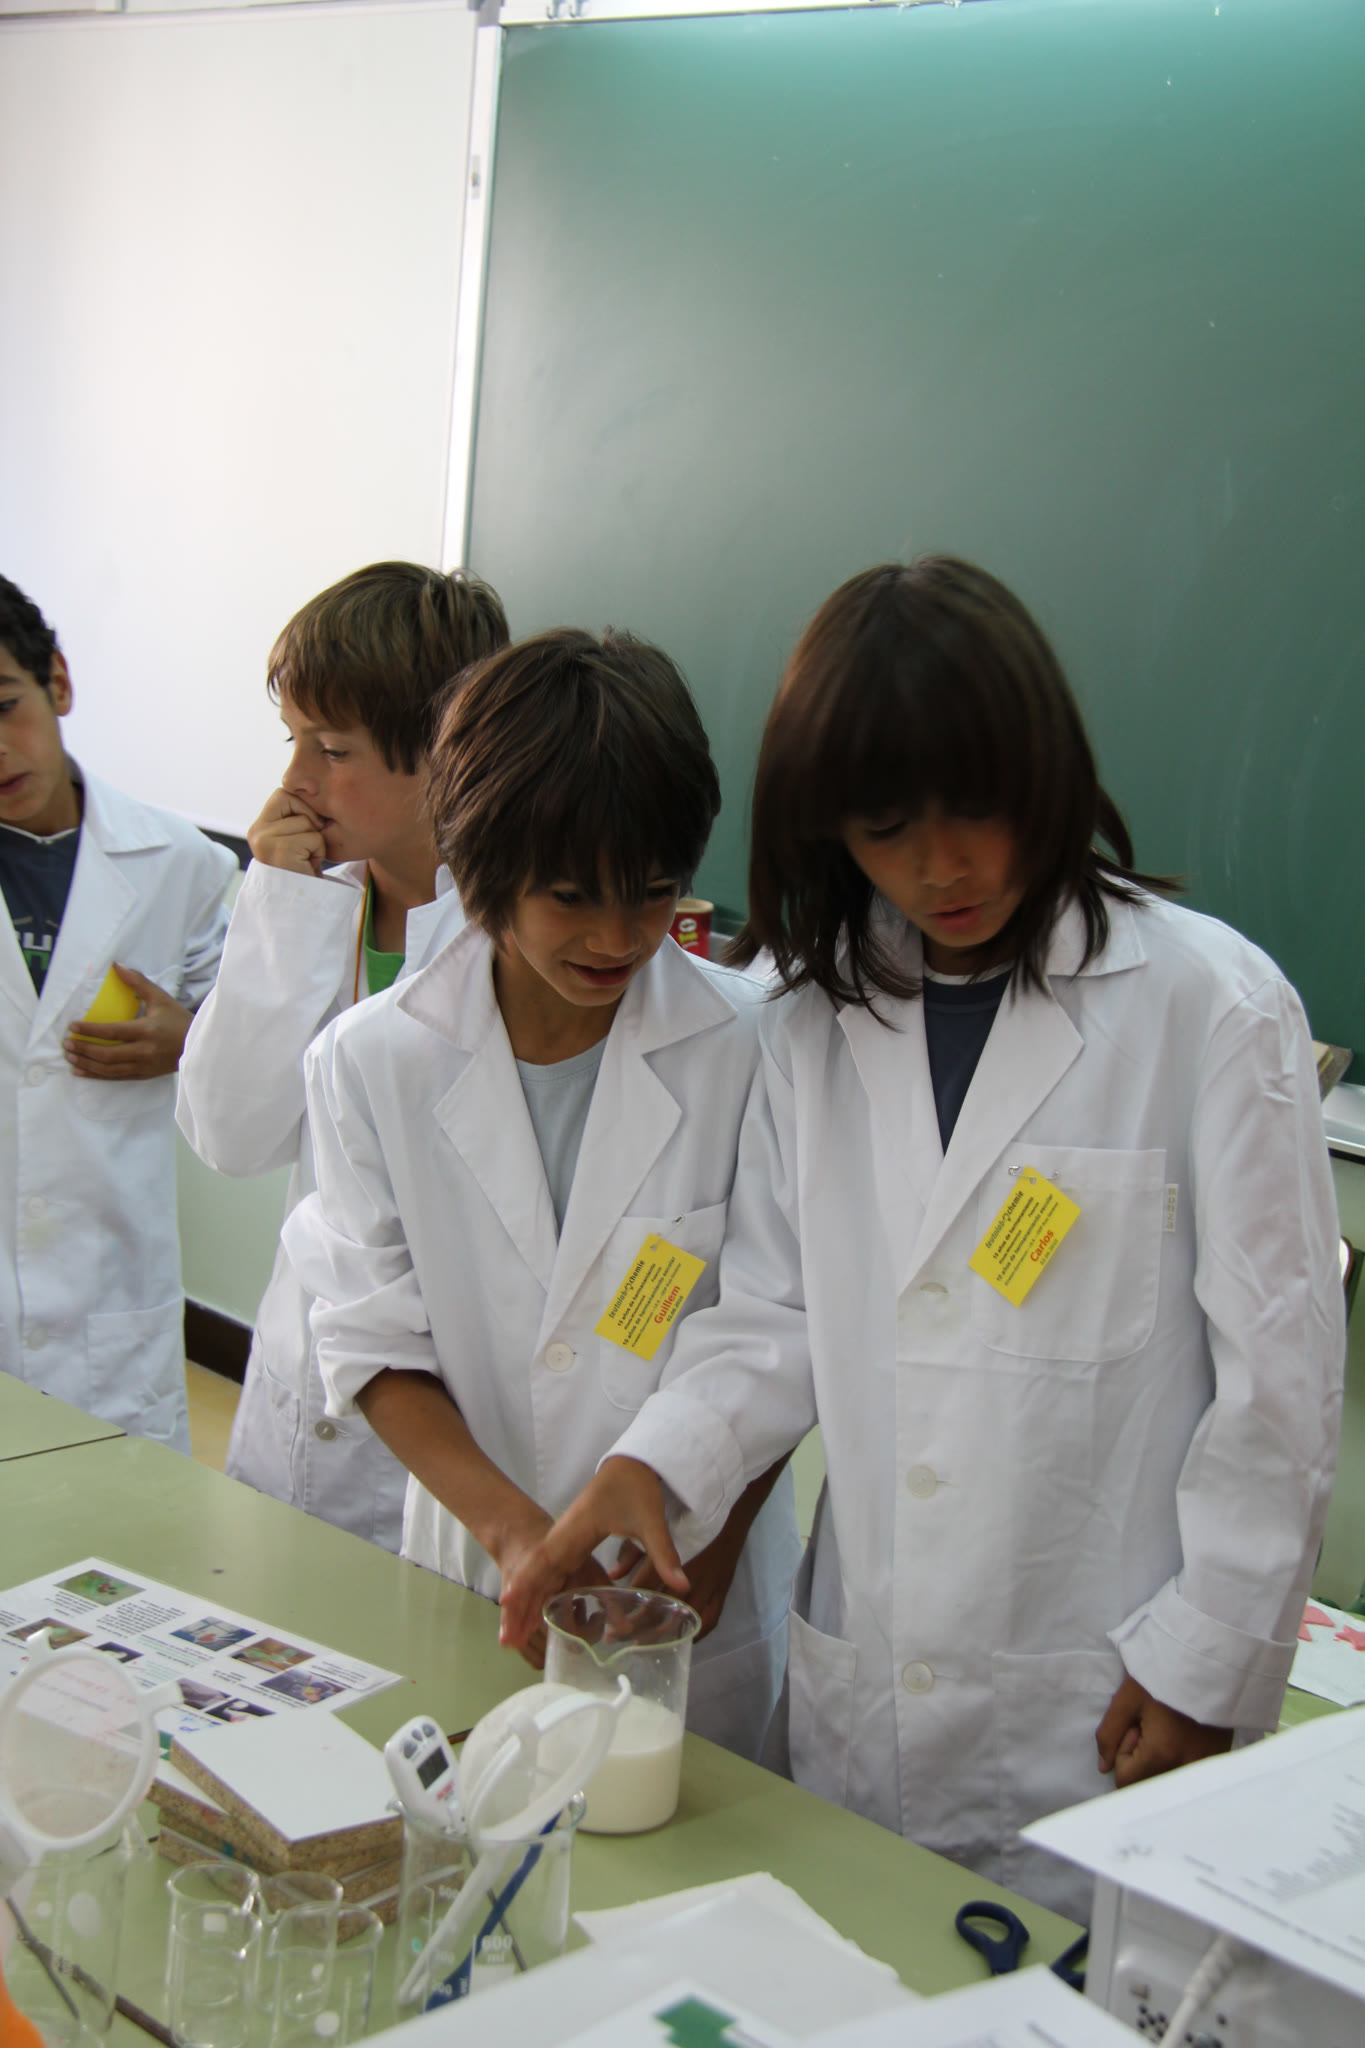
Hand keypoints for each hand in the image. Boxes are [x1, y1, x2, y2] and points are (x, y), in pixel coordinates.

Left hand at [63, 967, 191, 1080]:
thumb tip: (116, 966)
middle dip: (84, 1049)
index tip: (72, 1027)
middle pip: (107, 1054)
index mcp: (147, 1030)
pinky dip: (96, 1076)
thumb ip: (138, 982)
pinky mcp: (143, 1075)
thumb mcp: (160, 998)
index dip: (91, 1030)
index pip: (113, 1032)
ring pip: (109, 1069)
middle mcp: (144, 1051)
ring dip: (86, 1064)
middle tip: (66, 1044)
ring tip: (70, 1057)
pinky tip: (81, 1071)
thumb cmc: (178, 1019)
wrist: (198, 1045)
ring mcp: (143, 1066)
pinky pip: (116, 1078)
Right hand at [247, 787, 326, 875]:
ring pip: (308, 822)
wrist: (305, 903)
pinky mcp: (278, 852)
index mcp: (258, 827)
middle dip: (310, 824)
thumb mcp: (295, 837)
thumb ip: (294, 816)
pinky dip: (319, 852)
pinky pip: (313, 837)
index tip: (308, 831)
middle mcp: (255, 833)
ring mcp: (264, 842)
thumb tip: (310, 784)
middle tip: (306, 850)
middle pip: (296, 802)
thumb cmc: (305, 869)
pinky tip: (308, 866)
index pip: (283, 794)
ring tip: (306, 860)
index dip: (303, 807)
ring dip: (317, 842)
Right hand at [499, 1457, 688, 1652]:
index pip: (545, 1559)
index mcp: (576, 1530)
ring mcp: (567, 1541)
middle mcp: (565, 1537)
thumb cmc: (635, 1487)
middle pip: (536, 1573)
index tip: (506, 1602)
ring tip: (515, 1637)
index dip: (526, 1581)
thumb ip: (663, 1554)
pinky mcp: (574, 1545)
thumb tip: (682, 1586)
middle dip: (520, 1604)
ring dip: (528, 1602)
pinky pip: (553, 1572)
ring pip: (542, 1575)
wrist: (631, 1465)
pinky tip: (539, 1614)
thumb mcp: (650, 1520)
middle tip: (506, 1641)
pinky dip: (542, 1592)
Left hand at [610, 1453, 790, 1638]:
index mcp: (675, 1552)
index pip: (648, 1587)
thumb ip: (632, 1551)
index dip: (628, 1606)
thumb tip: (611, 1576)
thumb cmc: (685, 1509)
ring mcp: (712, 1581)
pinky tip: (681, 1639)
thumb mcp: (652, 1524)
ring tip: (646, 1644)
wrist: (727, 1502)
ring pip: (687, 1617)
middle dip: (642, 1626)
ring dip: (667, 1632)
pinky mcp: (724, 1586)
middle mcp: (694, 1571)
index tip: (613, 1622)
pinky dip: (696, 1631)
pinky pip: (712, 1617)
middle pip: (666, 1607)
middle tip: (622, 1638)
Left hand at [1096, 1676, 1233, 1787]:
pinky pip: (1188, 1776)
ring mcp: (1205, 1767)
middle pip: (1148, 1786)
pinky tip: (1183, 1736)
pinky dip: (1179, 1761)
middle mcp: (1186, 1768)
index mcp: (1161, 1754)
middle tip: (1152, 1727)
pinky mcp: (1217, 1761)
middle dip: (1142, 1761)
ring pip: (1168, 1783)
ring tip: (1168, 1730)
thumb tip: (1104, 1768)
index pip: (1126, 1781)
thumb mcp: (1127, 1698)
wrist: (1207, 1662)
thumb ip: (1109, 1735)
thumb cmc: (1164, 1675)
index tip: (1135, 1727)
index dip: (1122, 1754)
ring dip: (1161, 1763)